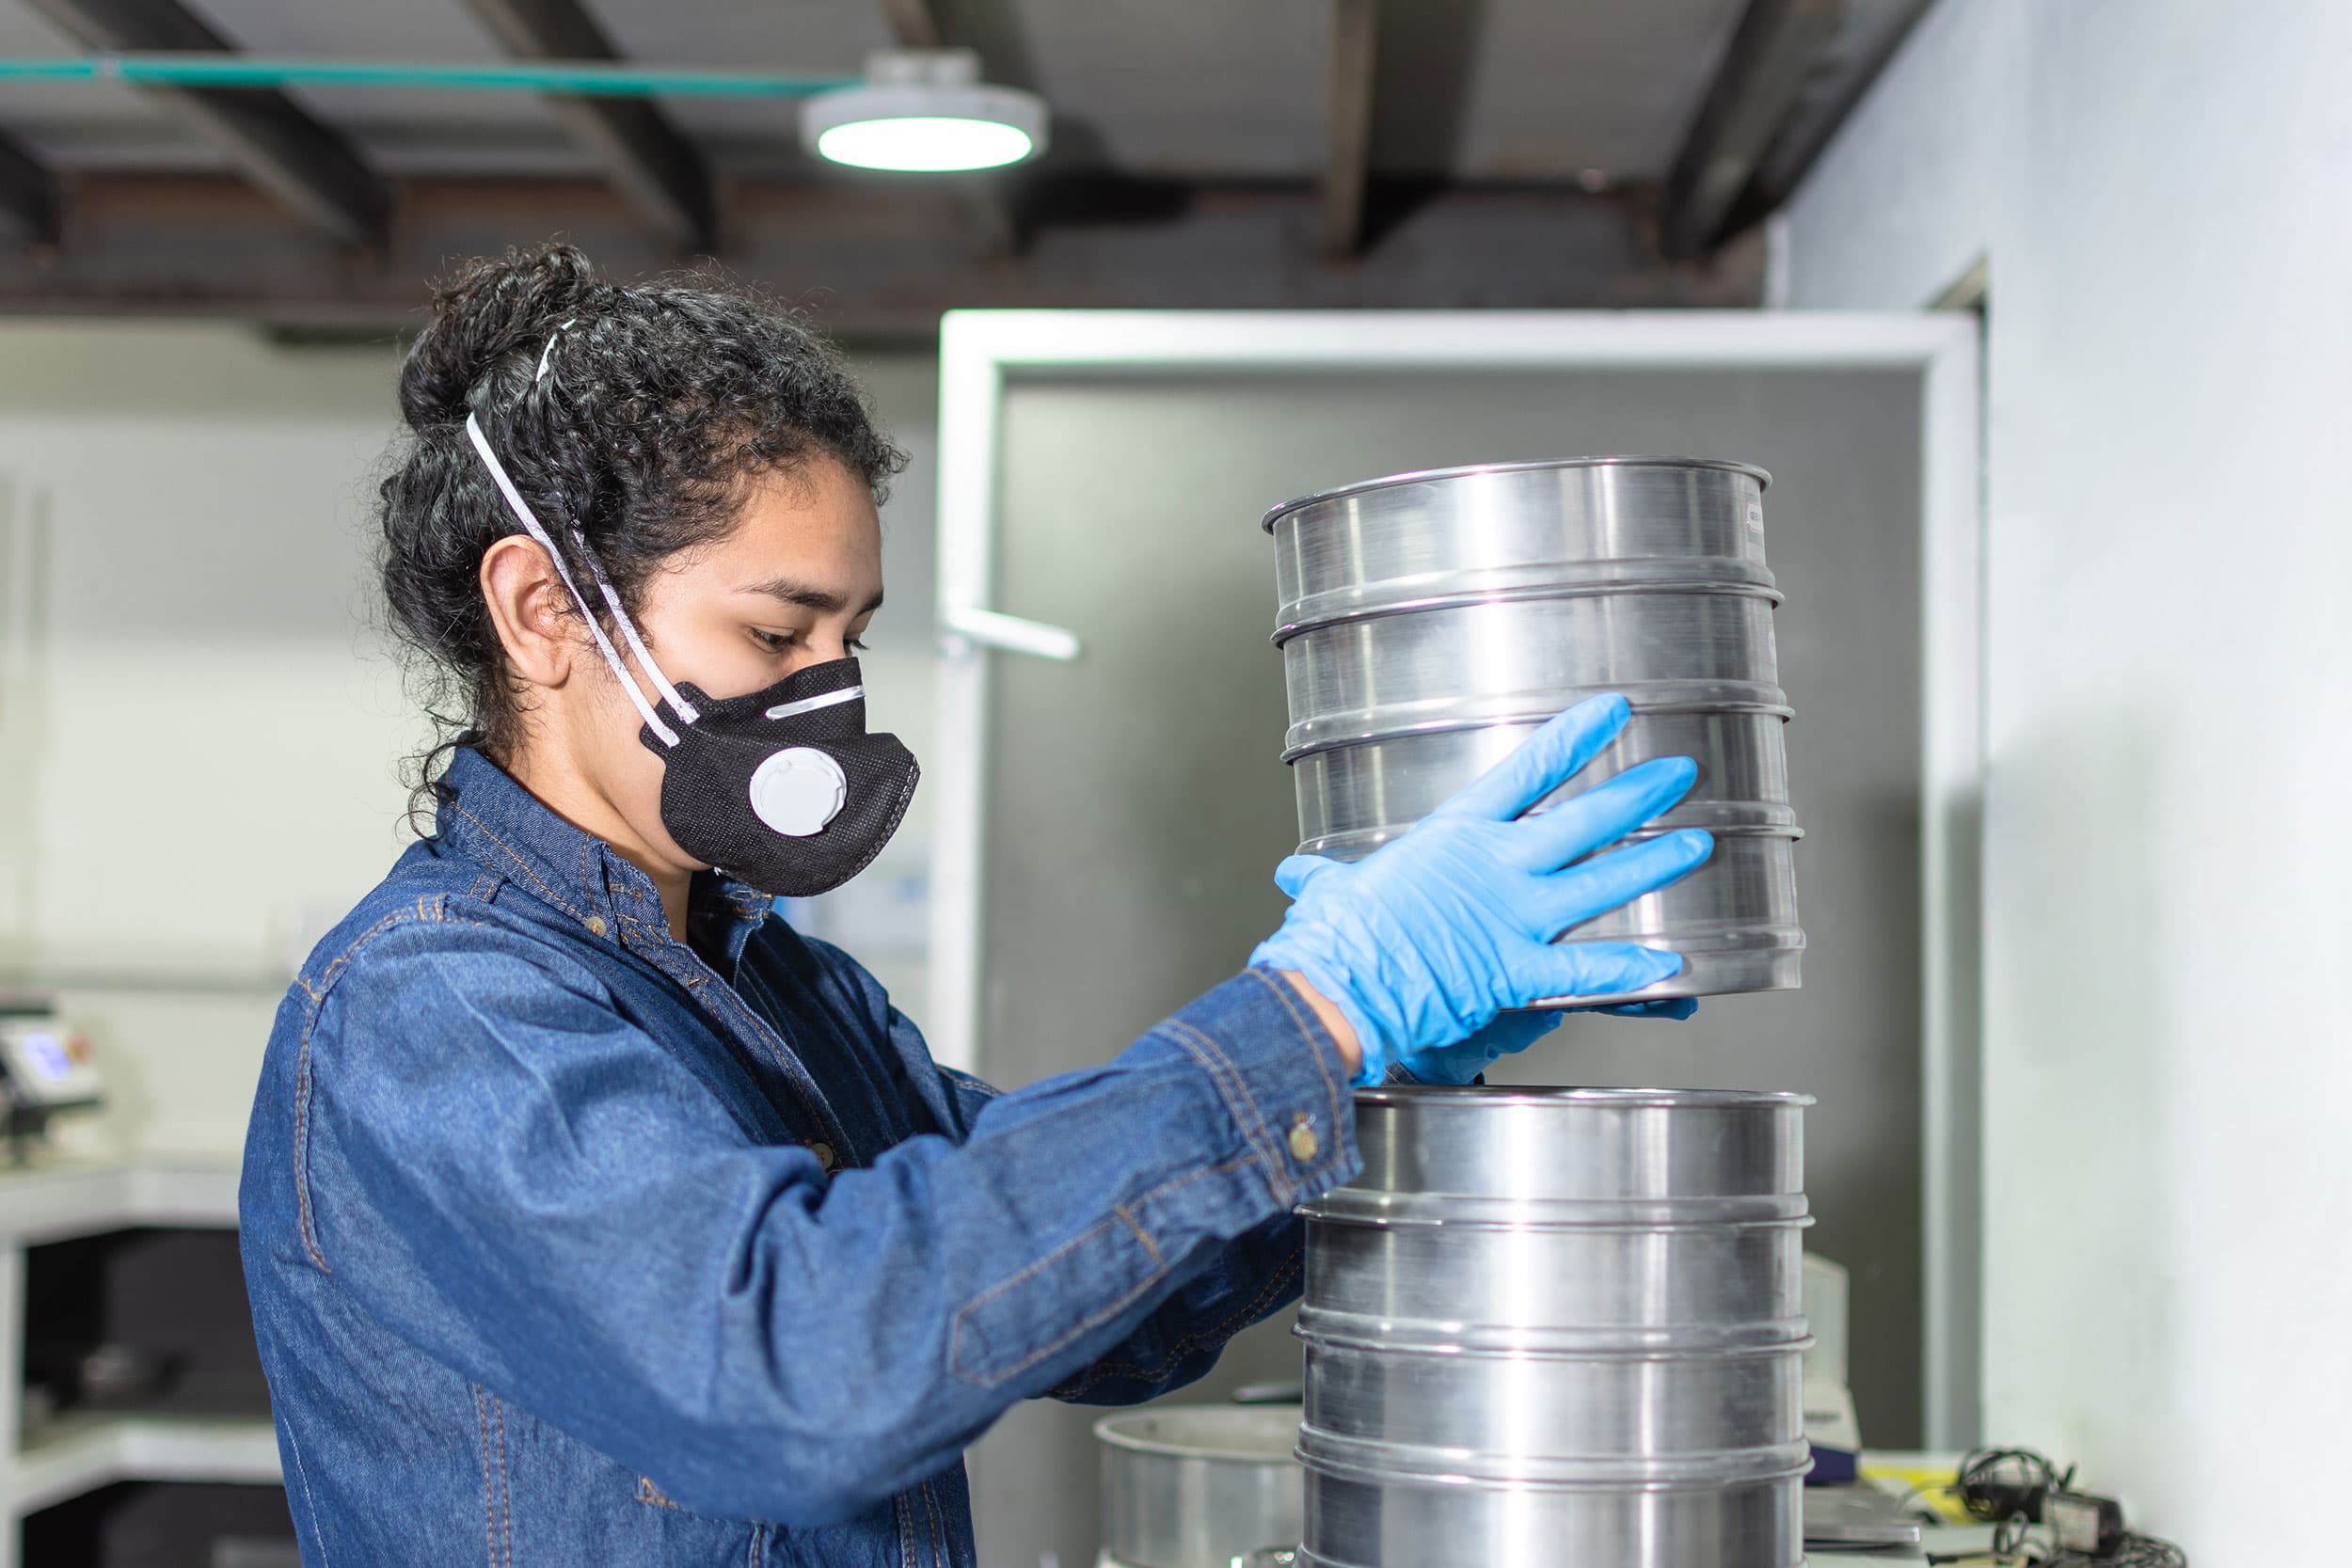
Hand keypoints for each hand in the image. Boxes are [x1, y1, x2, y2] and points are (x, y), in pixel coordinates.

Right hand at [1252, 693, 1712, 1085]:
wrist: (1335, 989)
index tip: (1612, 710)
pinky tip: (1670, 964)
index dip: (1575, 737)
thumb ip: (1327, 881)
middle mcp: (1494, 868)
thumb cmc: (1333, 942)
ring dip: (1652, 862)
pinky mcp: (1515, 971)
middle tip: (1678, 773)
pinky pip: (1585, 970)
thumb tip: (1300, 877)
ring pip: (1600, 882)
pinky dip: (1629, 968)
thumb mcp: (1331, 895)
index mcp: (1454, 837)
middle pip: (1582, 819)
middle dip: (1636, 793)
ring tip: (1697, 844)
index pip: (1527, 771)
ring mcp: (1510, 918)